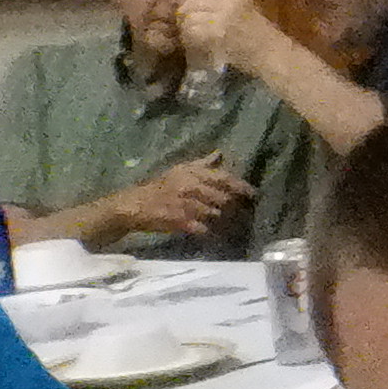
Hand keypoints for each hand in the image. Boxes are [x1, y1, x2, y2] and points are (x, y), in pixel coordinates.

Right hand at [110, 155, 250, 239]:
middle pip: (222, 197)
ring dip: (222, 220)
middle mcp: (190, 186)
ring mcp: (185, 204)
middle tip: (242, 212)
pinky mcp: (180, 221)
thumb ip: (201, 164)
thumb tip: (220, 154)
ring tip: (229, 225)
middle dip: (233, 206)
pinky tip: (211, 233)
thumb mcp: (180, 170)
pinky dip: (209, 232)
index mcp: (191, 172)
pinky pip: (202, 228)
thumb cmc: (160, 187)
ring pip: (214, 213)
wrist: (135, 204)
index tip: (252, 193)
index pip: (222, 178)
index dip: (240, 186)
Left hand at [173, 0, 287, 77]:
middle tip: (181, 21)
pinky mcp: (217, 34)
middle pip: (194, 0)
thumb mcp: (247, 11)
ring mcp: (222, 18)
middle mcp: (229, 2)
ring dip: (184, 26)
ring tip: (186, 33)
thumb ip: (225, 4)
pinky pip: (193, 31)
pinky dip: (188, 37)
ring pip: (190, 16)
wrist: (273, 56)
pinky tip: (191, 42)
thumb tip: (196, 2)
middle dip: (183, 11)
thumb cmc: (262, 37)